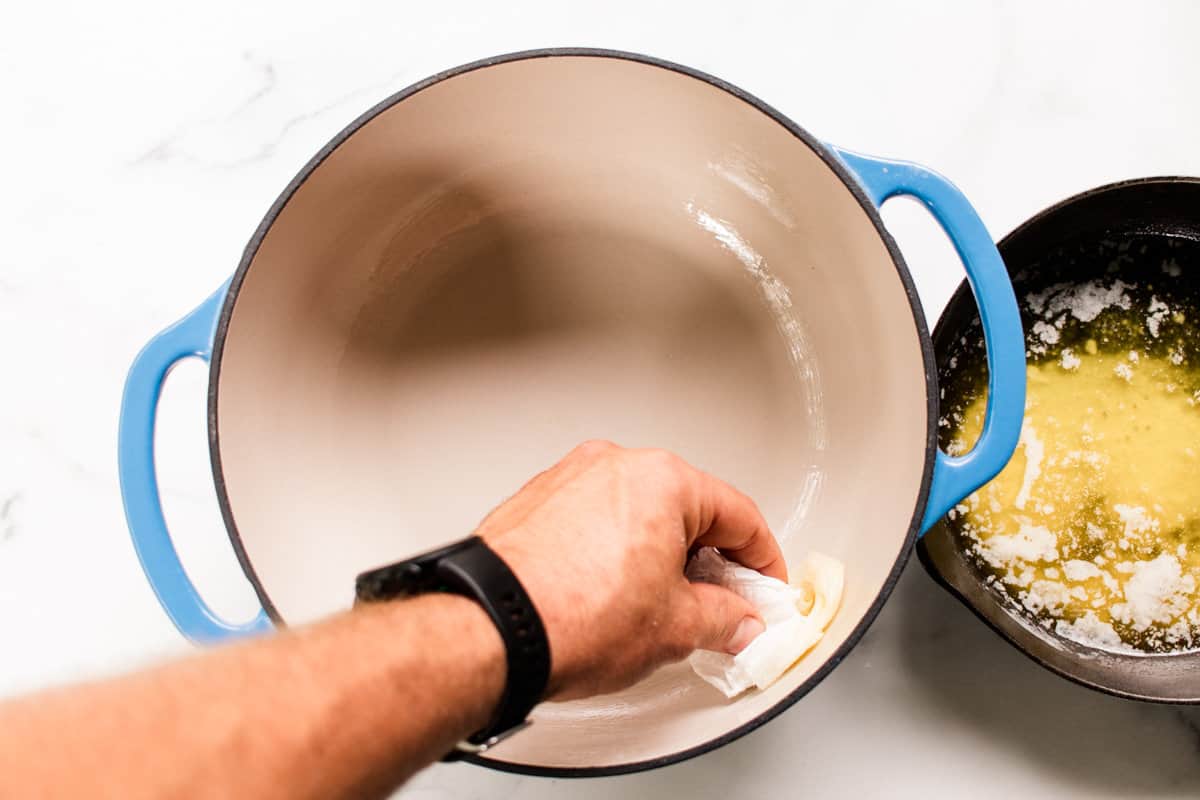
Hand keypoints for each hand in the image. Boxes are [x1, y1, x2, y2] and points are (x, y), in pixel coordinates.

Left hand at [477, 440, 785, 700]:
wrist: (489, 630)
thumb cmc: (568, 616)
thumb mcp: (674, 628)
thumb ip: (723, 619)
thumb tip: (735, 620)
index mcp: (662, 479)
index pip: (739, 515)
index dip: (763, 561)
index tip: (765, 588)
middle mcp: (613, 465)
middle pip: (687, 508)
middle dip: (710, 560)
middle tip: (720, 605)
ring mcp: (569, 479)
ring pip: (638, 512)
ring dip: (659, 554)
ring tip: (658, 608)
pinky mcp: (536, 502)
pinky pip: (595, 520)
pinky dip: (615, 550)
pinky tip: (611, 594)